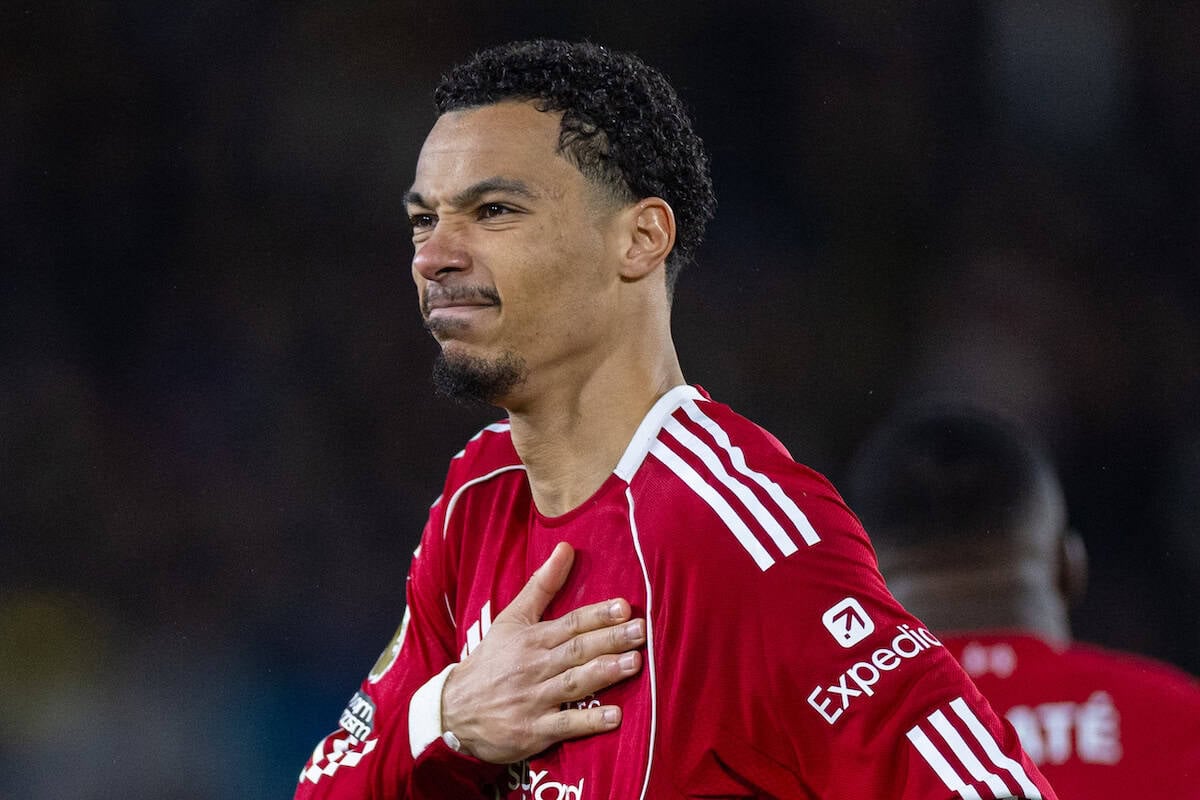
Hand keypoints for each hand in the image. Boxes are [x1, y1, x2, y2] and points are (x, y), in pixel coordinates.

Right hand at [439, 542, 645, 763]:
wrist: (454, 709)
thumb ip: (542, 585)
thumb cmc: (491, 660)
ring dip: (605, 673)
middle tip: (640, 632)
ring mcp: (535, 699)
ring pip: (573, 683)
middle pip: (577, 650)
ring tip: (634, 663)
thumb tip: (566, 548)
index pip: (570, 623)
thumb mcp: (512, 619)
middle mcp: (535, 666)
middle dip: (610, 640)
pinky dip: (589, 722)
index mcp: (533, 639)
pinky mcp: (534, 730)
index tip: (624, 607)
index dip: (597, 615)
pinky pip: (565, 725)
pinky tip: (615, 717)